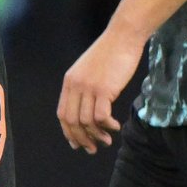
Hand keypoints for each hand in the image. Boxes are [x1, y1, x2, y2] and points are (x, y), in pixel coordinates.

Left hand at [59, 28, 143, 152]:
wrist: (123, 37)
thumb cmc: (111, 53)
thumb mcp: (90, 70)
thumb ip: (85, 87)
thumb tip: (88, 110)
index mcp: (69, 82)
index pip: (63, 114)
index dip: (69, 132)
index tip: (77, 144)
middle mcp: (75, 85)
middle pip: (72, 121)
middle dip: (81, 139)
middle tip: (93, 149)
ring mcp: (88, 87)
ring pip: (86, 122)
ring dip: (97, 135)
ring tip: (107, 141)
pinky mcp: (104, 89)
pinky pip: (101, 116)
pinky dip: (107, 126)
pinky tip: (115, 127)